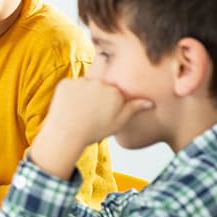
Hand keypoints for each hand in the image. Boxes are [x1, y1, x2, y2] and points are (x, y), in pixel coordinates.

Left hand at [31, 78, 152, 178]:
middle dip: (96, 96)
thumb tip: (150, 102)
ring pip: (84, 85)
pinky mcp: (66, 82)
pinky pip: (70, 85)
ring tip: (78, 111)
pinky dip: (69, 93)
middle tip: (88, 112)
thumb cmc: (94, 130)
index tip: (100, 114)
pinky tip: (69, 106)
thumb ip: (133, 109)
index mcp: (115, 92)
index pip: (114, 92)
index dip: (108, 104)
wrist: (66, 134)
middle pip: (99, 86)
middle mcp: (99, 83)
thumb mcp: (118, 122)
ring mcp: (81, 81)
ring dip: (82, 93)